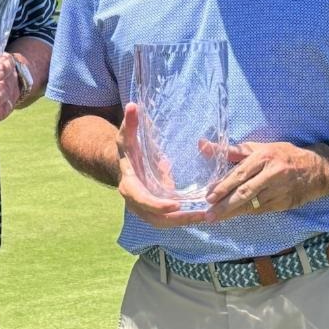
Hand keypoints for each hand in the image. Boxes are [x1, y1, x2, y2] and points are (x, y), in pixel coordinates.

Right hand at [116, 102, 213, 227]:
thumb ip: (130, 123)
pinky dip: (183, 220)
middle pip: (156, 218)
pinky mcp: (153, 212)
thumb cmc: (128, 150)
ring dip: (184, 222)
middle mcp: (135, 202)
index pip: (142, 200)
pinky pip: (168, 221)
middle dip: (178, 219)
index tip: (176, 204)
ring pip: (163, 223)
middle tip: (200, 215)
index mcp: (129, 185)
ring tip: (206, 217)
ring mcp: (144, 210)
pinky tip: (202, 215)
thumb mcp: (127, 136)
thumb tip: (132, 105)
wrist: (122, 165)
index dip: (157, 204)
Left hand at [201, 139, 328, 219]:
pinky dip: (247, 213)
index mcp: (264, 157)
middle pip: (245, 192)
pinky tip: (234, 216)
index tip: (209, 196)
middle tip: (209, 214)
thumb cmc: (284, 155)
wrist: (318, 170)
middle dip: (225, 204)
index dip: (224, 186)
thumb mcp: (261, 148)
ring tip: (216, 218)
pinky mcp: (284, 203)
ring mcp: (279, 190)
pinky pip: (261, 210)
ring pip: (252, 204)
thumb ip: (232, 151)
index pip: (240, 174)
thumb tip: (203, 146)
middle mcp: (272, 174)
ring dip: (233, 212)